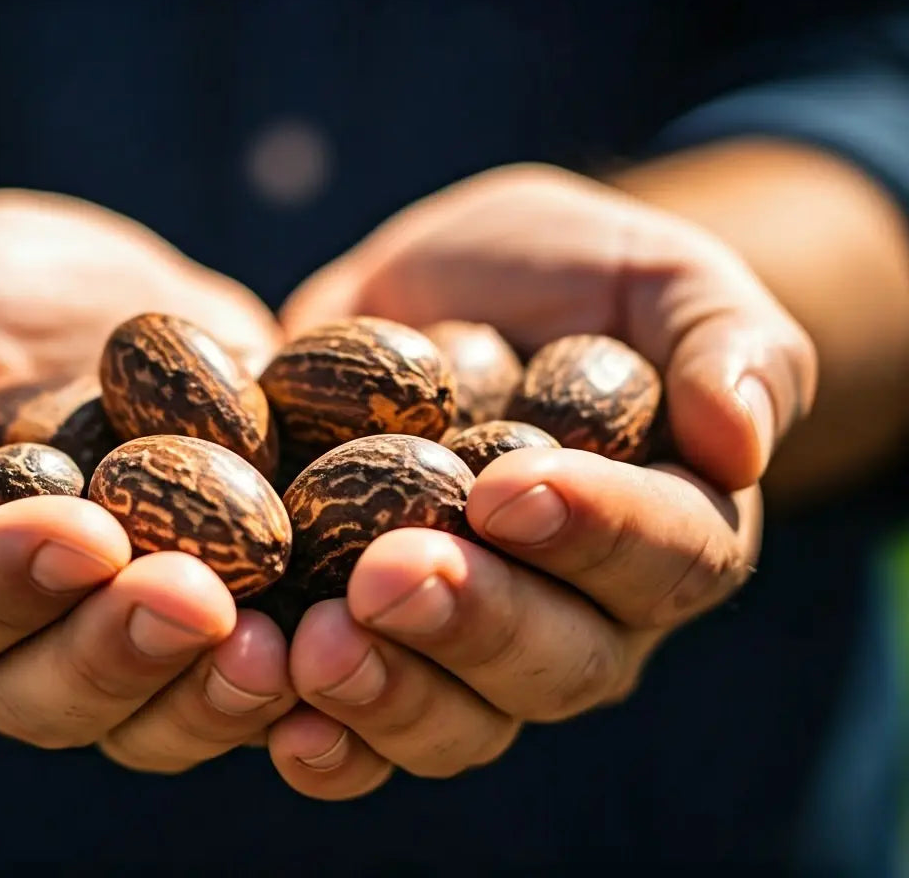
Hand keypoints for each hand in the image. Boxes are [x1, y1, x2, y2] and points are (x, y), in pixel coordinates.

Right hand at [0, 189, 295, 770]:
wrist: (92, 302)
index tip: (82, 534)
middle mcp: (10, 634)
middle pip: (45, 692)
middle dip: (120, 652)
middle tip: (197, 599)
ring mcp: (114, 639)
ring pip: (151, 714)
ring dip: (213, 693)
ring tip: (282, 646)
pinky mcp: (214, 620)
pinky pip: (244, 680)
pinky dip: (297, 677)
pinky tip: (350, 632)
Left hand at [266, 163, 815, 798]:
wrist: (448, 297)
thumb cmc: (570, 279)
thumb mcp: (655, 275)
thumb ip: (722, 340)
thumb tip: (742, 437)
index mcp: (668, 534)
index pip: (664, 558)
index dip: (594, 533)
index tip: (509, 488)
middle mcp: (582, 617)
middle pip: (554, 663)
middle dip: (472, 623)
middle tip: (387, 574)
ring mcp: (474, 650)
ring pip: (458, 721)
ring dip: (387, 694)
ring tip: (312, 646)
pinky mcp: (376, 651)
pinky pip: (361, 733)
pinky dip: (322, 740)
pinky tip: (272, 716)